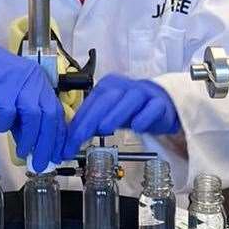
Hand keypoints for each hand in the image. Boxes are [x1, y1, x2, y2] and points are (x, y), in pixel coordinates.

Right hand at [0, 41, 64, 171]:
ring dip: (29, 138)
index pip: (56, 111)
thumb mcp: (9, 93)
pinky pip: (8, 113)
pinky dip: (4, 125)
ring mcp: (17, 82)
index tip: (57, 153)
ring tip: (23, 152)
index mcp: (38, 81)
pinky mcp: (0, 87)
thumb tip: (30, 140)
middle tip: (41, 161)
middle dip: (47, 143)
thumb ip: (21, 114)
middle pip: (48, 115)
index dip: (58, 135)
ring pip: (33, 116)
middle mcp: (32, 80)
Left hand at [62, 74, 179, 158]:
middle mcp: (124, 86)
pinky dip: (144, 117)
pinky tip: (137, 127)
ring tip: (104, 129)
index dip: (78, 122)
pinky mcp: (159, 103)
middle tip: (81, 137)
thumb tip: (71, 141)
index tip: (70, 142)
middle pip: (107, 98)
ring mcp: (143, 93)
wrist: (159, 104)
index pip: (90, 102)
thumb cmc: (129, 110)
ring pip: (130, 99)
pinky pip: (153, 107)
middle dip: (91, 119)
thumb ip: (91, 124)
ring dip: (116, 114)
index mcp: (107, 86)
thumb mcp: (108, 115)